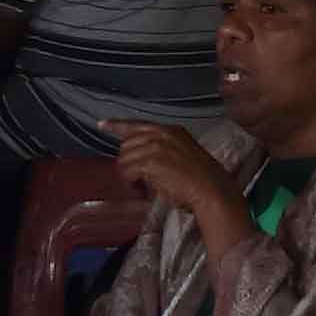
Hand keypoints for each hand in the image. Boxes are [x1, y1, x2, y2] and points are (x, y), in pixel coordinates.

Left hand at [110, 120, 241, 233]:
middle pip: (126, 144)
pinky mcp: (150, 161)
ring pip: (124, 159)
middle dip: (128, 163)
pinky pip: (128, 171)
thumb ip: (164, 151)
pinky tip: (142, 190)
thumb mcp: (185, 155)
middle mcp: (162, 134)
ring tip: (143, 187)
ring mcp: (156, 146)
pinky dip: (131, 183)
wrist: (211, 190)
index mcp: (171, 131)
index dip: (117, 125)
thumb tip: (142, 161)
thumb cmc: (203, 180)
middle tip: (139, 180)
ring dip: (130, 176)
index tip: (103, 124)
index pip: (137, 124)